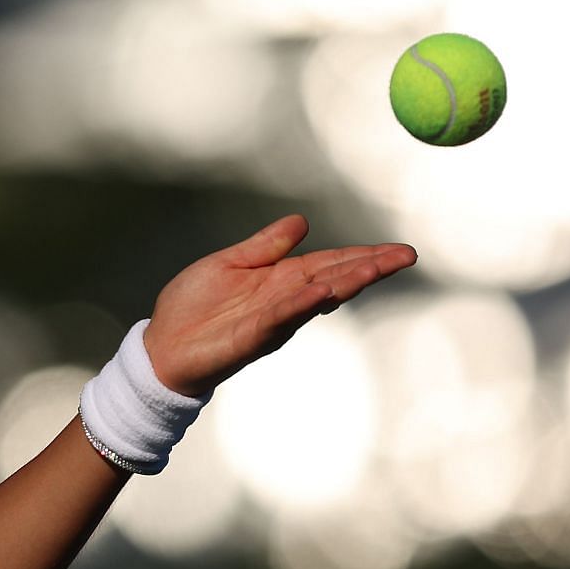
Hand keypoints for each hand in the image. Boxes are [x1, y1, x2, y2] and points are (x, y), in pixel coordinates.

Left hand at [141, 215, 416, 395]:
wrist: (162, 347)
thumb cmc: (191, 308)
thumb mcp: (230, 263)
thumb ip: (266, 246)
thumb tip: (302, 221)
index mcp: (281, 279)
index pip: (331, 263)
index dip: (364, 256)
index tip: (400, 251)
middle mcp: (284, 300)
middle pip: (335, 279)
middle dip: (371, 267)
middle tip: (407, 256)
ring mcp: (272, 319)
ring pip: (316, 298)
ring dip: (347, 282)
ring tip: (377, 268)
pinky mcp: (252, 336)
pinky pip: (280, 318)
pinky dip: (301, 304)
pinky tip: (321, 291)